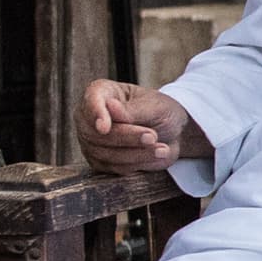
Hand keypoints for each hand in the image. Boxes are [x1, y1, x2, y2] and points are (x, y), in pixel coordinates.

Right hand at [81, 80, 208, 175]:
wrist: (172, 132)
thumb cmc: (161, 112)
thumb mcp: (154, 106)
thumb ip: (132, 110)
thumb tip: (110, 107)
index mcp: (101, 92)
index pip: (91, 100)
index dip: (96, 114)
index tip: (104, 128)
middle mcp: (89, 117)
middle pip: (96, 133)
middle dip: (127, 137)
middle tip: (152, 136)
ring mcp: (91, 141)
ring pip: (105, 153)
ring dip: (136, 153)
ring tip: (163, 149)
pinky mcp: (101, 161)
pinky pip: (114, 167)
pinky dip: (138, 163)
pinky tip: (157, 155)